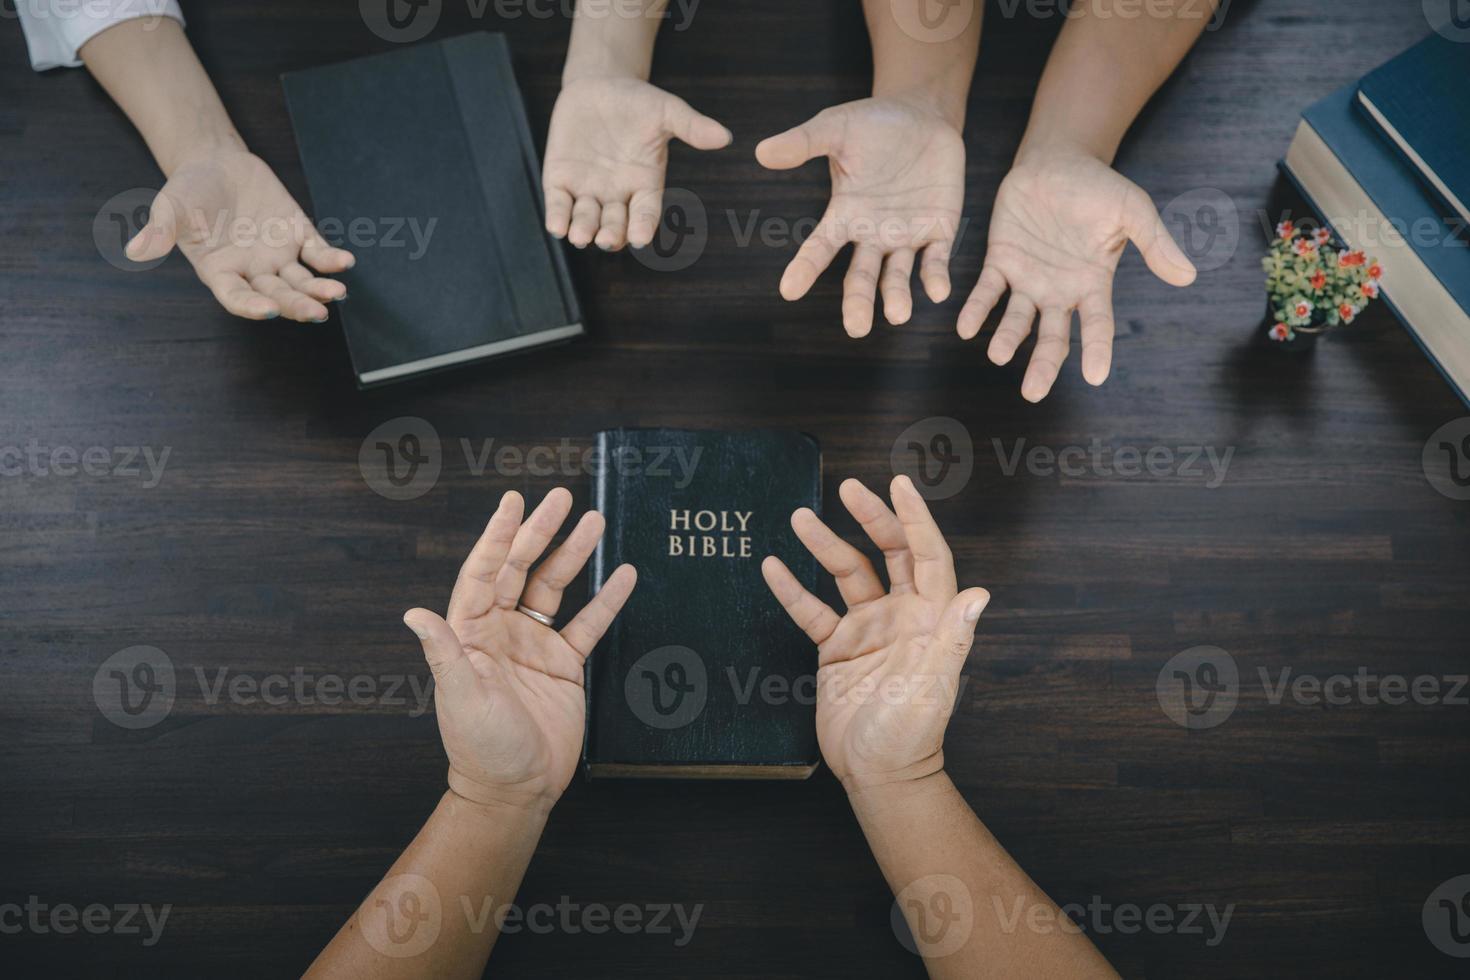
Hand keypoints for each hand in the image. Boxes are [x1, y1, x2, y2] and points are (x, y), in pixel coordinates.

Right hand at [125, 146, 353, 321]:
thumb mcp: (170, 208)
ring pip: (302, 281)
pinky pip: (318, 251)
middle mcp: (253, 271)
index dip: (252, 306)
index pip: (238, 297)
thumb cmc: (188, 192)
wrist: (214, 163)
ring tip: (337, 294)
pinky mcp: (297, 234)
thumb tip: (134, 250)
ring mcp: (278, 255)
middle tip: (318, 313)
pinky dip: (331, 258)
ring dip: (320, 289)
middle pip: (278, 295)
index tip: (269, 310)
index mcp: (221, 272)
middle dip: (296, 305)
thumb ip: (159, 232)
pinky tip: (345, 262)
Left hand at [403, 488, 637, 810]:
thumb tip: (414, 614)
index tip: (513, 502)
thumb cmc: (480, 747)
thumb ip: (444, 653)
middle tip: (562, 498)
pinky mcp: (564, 665)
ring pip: (556, 588)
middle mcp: (501, 631)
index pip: (484, 571)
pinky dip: (606, 599)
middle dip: (541, 532)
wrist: (515, 788)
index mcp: (471, 632)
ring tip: (595, 522)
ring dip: (575, 555)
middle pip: (522, 569)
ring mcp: (534, 646)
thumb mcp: (461, 697)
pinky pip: (588, 624)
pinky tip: (623, 574)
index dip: (498, 536)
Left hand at [542, 77, 730, 250]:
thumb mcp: (665, 110)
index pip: (646, 214)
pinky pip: (559, 205)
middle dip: (611, 234)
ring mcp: (588, 190)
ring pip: (586, 219)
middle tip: (608, 240)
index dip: (643, 226)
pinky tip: (556, 227)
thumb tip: (725, 137)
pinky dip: (557, 217)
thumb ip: (691, 126)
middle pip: (615, 224)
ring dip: (583, 230)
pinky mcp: (560, 180)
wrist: (599, 85)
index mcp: (645, 185)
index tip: (641, 237)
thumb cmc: (637, 101)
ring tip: (581, 236)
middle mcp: (617, 194)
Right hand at [756, 97, 964, 336]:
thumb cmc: (872, 124)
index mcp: (844, 216)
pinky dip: (936, 277)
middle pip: (861, 276)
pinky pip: (936, 260)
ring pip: (897, 276)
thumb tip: (762, 152)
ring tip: (898, 315)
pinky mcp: (939, 230)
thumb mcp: (835, 128)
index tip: (789, 290)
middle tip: (856, 328)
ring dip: (897, 296)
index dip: (805, 268)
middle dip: (858, 302)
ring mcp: (905, 237)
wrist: (921, 117)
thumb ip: (802, 143)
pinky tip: (938, 292)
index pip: (819, 248)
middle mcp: (871, 235)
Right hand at [761, 475, 988, 789]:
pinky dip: (793, 589)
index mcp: (930, 618)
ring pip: (846, 573)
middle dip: (871, 517)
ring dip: (824, 545)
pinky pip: (812, 609)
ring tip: (799, 517)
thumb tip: (979, 594)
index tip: (899, 485)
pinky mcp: (837, 647)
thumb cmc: (912, 734)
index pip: (927, 555)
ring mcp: (868, 629)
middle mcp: (901, 615)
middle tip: (848, 487)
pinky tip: (773, 566)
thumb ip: (953, 638)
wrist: (878, 773)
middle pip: (887, 552)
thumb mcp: (933, 685)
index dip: (914, 518)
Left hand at [958, 148, 1195, 400]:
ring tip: (997, 354)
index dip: (1097, 350)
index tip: (1096, 376)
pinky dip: (977, 309)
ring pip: (1017, 320)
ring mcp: (1028, 279)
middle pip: (1052, 336)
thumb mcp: (1133, 211)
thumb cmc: (1098, 188)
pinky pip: (987, 292)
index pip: (1097, 325)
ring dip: (1006, 338)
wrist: (1057, 160)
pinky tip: (965, 327)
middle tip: (1033, 392)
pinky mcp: (1000, 262)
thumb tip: (1188, 276)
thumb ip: (1155, 243)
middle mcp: (1059, 291)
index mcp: (1093, 284)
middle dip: (1043, 363)